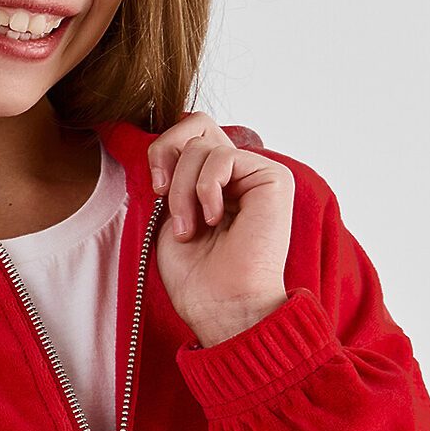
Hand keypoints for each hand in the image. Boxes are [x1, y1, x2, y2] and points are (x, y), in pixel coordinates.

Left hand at [147, 113, 293, 344]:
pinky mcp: (274, 178)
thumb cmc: (197, 276)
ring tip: (190, 227)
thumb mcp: (170, 215)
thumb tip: (161, 145)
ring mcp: (258, 174)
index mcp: (216, 181)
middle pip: (195, 124)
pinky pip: (224, 157)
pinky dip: (206, 189)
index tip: (155, 189)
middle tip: (163, 195)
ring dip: (183, 189)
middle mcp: (239, 174)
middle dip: (167, 155)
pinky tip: (215, 220)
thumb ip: (172, 175)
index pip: (188, 133)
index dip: (163, 151)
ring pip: (202, 144)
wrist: (222, 306)